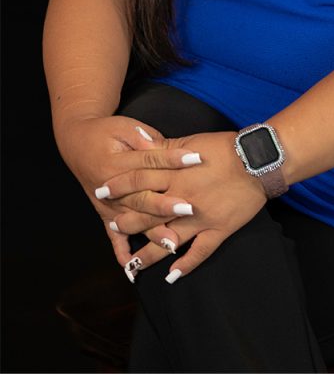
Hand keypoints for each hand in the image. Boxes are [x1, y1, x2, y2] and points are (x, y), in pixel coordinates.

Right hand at [56, 115, 201, 266]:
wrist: (77, 143)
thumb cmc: (106, 132)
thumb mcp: (124, 127)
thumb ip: (142, 138)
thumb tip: (159, 145)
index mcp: (116, 162)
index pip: (150, 161)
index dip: (173, 159)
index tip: (195, 159)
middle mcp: (110, 187)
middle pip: (142, 196)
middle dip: (166, 204)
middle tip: (189, 208)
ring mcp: (107, 203)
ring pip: (133, 220)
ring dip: (151, 231)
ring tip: (171, 242)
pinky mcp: (104, 213)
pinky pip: (112, 235)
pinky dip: (120, 250)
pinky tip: (130, 265)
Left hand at [100, 130, 267, 282]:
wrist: (257, 161)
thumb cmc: (225, 148)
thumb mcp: (191, 141)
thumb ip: (164, 148)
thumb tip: (140, 145)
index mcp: (174, 175)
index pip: (139, 182)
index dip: (118, 187)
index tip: (101, 192)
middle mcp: (182, 200)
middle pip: (148, 214)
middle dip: (128, 224)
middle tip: (112, 229)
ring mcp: (200, 219)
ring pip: (169, 239)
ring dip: (149, 253)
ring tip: (132, 265)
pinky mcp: (218, 229)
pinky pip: (200, 252)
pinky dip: (186, 264)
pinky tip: (173, 275)